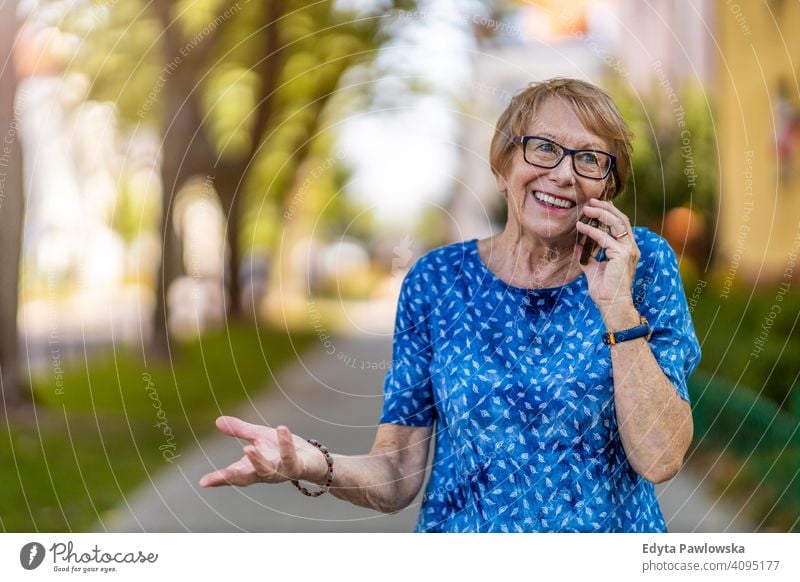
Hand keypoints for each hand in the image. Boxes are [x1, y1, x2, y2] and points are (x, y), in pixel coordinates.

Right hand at [198, 416, 325, 487]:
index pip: (233, 474)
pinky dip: (285, 443)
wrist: (312, 459)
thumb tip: (217, 421)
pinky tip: (281, 429)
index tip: (203, 482)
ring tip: (248, 448)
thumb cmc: (282, 450)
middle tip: (217, 477)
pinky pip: (290, 456)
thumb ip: (240, 431)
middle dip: (231, 477)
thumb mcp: (259, 437)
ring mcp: (281, 471)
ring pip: (267, 471)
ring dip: (258, 461)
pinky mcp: (297, 466)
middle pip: (245, 478)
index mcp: (252, 467)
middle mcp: (265, 472)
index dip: (218, 479)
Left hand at [574, 198, 639, 316]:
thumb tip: (578, 246)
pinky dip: (592, 231)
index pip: (620, 225)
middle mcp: (630, 247)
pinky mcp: (622, 255)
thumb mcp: (593, 269)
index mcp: (626, 249)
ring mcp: (628, 250)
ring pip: (616, 224)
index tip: (595, 205)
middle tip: (591, 201)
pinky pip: (605, 238)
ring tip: (587, 208)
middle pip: (621, 220)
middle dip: (606, 208)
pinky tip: (581, 227)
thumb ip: (587, 257)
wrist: (611, 305)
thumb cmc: (605, 290)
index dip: (609, 213)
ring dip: (601, 214)